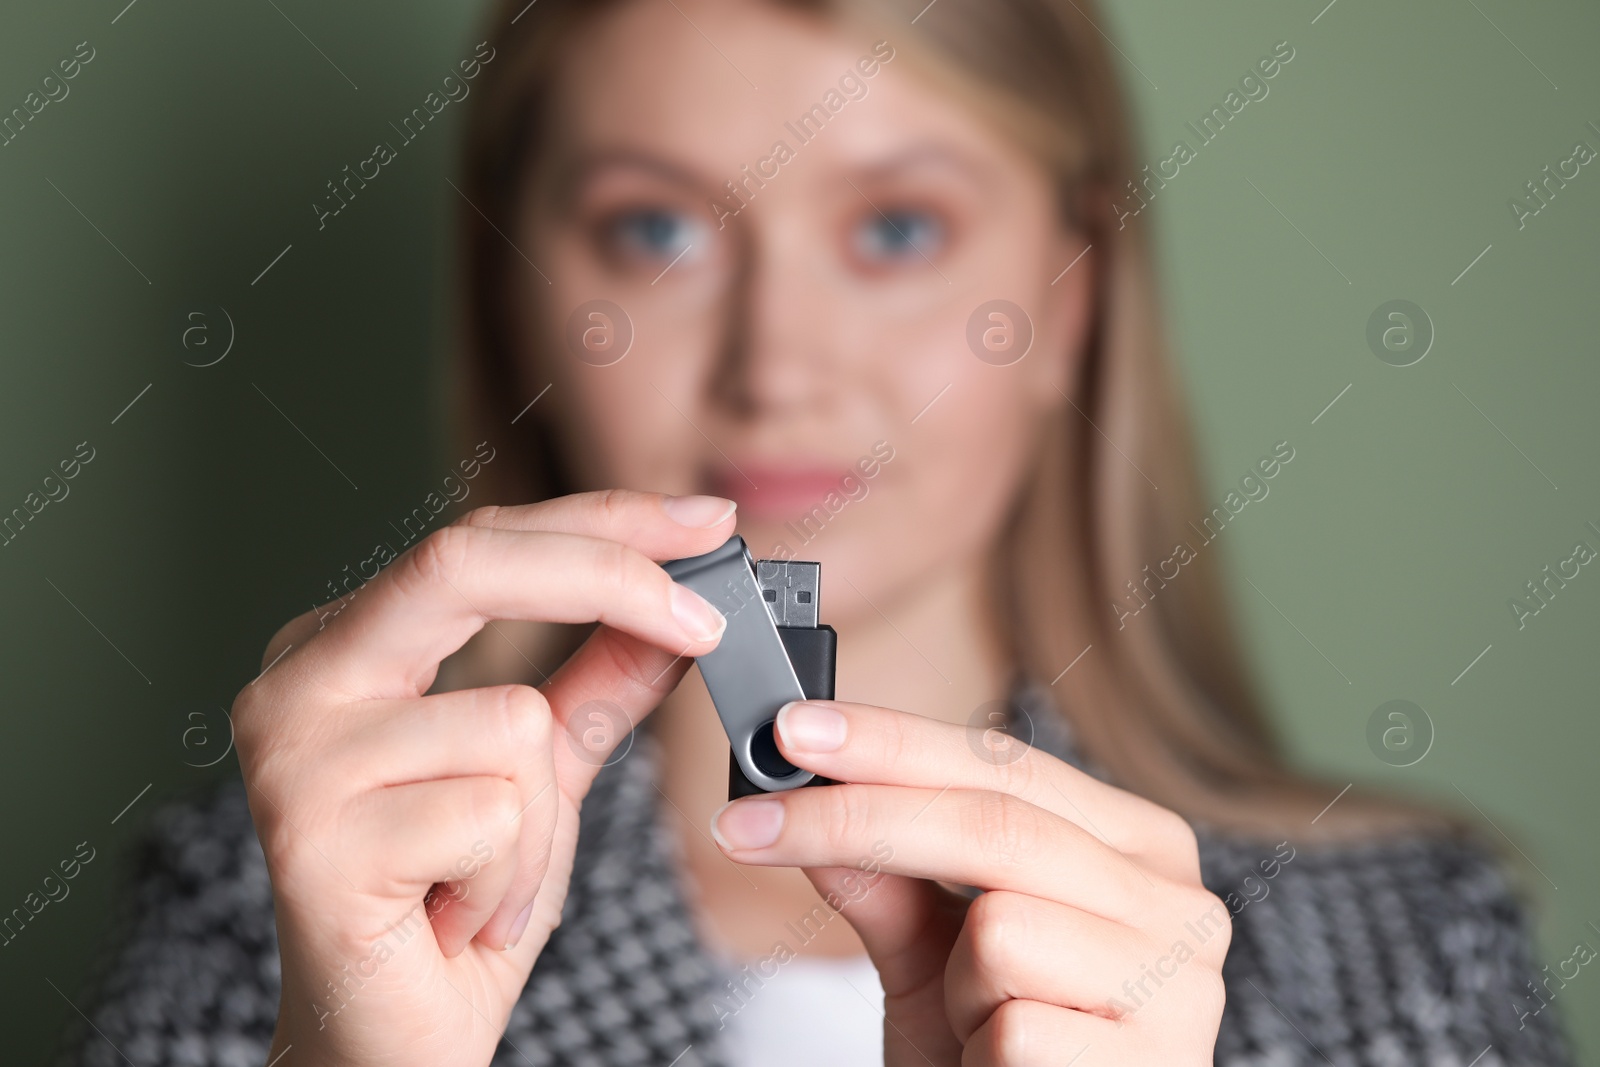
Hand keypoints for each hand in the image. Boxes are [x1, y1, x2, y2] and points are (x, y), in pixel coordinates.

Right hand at [232, 490, 735, 1066]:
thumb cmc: (457, 901)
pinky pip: (492, 818)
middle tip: (707, 625)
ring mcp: (292, 756)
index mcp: (344, 646)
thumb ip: (597, 683)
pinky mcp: (309, 840)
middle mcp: (299, 680)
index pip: (481, 540)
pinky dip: (510, 879)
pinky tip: (455, 916)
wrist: (390, 1043)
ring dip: (542, 824)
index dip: (601, 522)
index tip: (705, 520)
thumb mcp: (546, 775)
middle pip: (463, 562)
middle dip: (609, 578)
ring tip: (487, 880)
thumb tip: (675, 608)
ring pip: (510, 722)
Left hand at [709, 699, 1229, 1065]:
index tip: (791, 732)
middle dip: (854, 821)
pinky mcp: (1154, 1066)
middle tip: (746, 829)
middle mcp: (1180, 903)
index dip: (891, 742)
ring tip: (980, 1025)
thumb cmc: (993, 1059)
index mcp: (1137, 848)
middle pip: (993, 824)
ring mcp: (1181, 988)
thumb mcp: (930, 961)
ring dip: (954, 986)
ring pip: (1002, 929)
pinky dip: (981, 1053)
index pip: (1004, 764)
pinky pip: (1014, 1027)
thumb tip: (802, 791)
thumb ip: (884, 877)